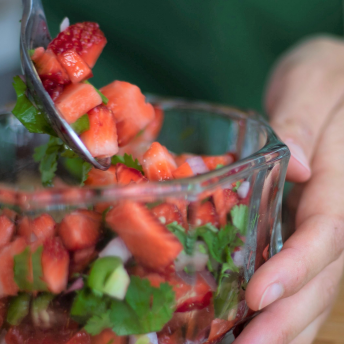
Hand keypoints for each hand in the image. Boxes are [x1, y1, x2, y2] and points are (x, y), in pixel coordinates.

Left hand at [234, 36, 343, 343]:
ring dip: (288, 322)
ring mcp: (326, 219)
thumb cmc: (323, 75)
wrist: (328, 80)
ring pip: (317, 281)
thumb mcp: (311, 83)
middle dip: (288, 316)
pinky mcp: (308, 222)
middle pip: (321, 272)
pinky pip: (302, 267)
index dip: (295, 268)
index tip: (257, 298)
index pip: (325, 232)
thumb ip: (303, 119)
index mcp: (343, 174)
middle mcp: (339, 206)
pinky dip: (285, 303)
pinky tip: (257, 323)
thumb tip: (303, 165)